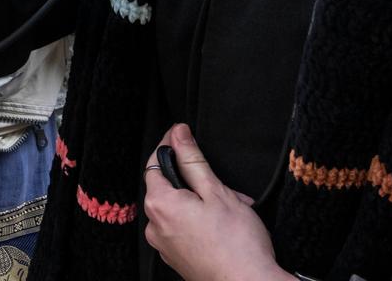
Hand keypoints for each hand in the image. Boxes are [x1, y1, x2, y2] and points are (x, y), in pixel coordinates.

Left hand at [143, 124, 284, 280]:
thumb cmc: (237, 244)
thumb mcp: (216, 191)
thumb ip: (193, 160)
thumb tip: (178, 134)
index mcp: (160, 204)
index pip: (154, 163)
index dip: (169, 145)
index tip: (181, 133)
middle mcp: (154, 226)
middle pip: (169, 187)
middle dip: (196, 180)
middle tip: (224, 186)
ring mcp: (164, 245)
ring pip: (179, 209)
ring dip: (202, 202)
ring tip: (233, 208)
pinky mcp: (177, 258)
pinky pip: (183, 229)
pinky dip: (200, 221)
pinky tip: (225, 226)